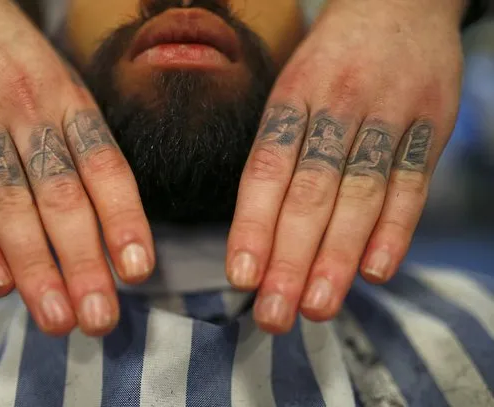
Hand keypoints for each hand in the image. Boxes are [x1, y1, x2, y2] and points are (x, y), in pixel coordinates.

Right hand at [0, 0, 153, 335]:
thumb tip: (112, 225)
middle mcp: (29, 113)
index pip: (106, 167)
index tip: (139, 271)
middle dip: (83, 262)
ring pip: (9, 205)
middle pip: (61, 197)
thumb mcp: (66, 87)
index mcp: (72, 101)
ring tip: (55, 318)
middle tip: (100, 319)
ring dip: (33, 267)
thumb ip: (83, 147)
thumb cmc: (21, 62)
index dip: (125, 220)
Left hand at [227, 0, 463, 332]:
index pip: (266, 169)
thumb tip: (257, 228)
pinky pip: (411, 185)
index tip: (241, 276)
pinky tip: (375, 270)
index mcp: (292, 98)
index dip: (253, 225)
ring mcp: (387, 117)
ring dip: (337, 257)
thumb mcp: (291, 87)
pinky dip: (395, 230)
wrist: (398, 4)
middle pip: (310, 193)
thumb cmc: (331, 60)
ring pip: (359, 196)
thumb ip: (279, 150)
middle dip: (289, 260)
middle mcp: (337, 108)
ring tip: (317, 307)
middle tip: (273, 315)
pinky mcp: (428, 129)